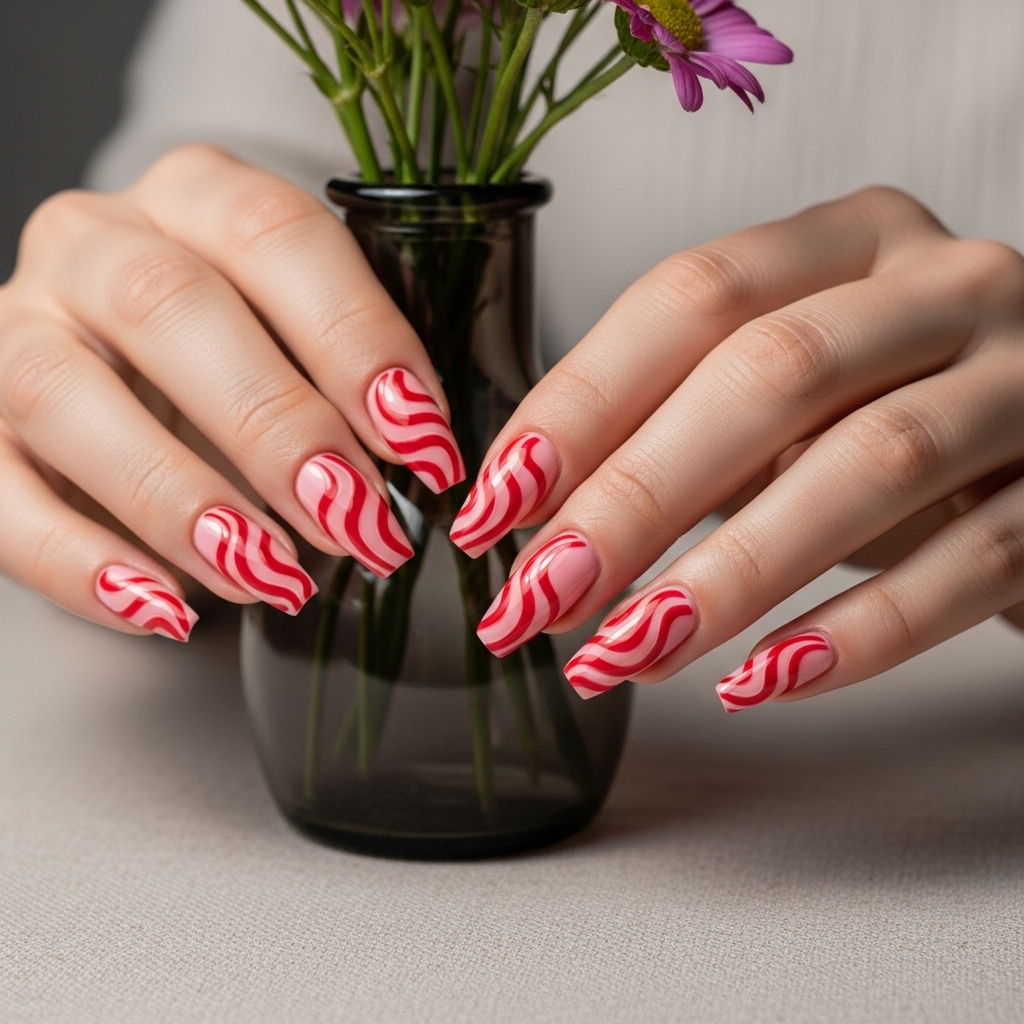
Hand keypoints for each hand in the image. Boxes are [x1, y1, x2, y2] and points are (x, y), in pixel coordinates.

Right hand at [0, 145, 463, 639]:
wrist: (128, 375)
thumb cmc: (243, 354)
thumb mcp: (301, 338)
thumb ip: (352, 377)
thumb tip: (422, 464)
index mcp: (197, 198)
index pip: (275, 237)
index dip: (356, 339)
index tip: (422, 442)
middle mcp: (93, 243)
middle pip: (170, 306)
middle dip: (278, 428)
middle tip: (359, 520)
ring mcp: (15, 329)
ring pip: (64, 396)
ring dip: (182, 500)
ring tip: (275, 576)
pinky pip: (0, 496)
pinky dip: (84, 565)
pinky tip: (168, 612)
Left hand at [452, 187, 1023, 709]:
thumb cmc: (893, 416)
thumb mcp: (789, 399)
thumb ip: (679, 429)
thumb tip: (536, 524)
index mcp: (849, 241)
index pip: (689, 296)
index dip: (581, 403)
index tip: (493, 506)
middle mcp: (944, 285)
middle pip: (767, 373)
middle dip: (635, 497)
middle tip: (540, 597)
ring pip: (868, 465)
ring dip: (728, 574)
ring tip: (627, 653)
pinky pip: (969, 560)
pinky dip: (856, 634)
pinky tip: (760, 681)